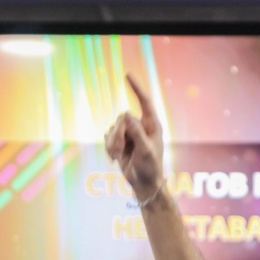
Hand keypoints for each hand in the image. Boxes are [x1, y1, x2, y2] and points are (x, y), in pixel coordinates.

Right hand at [104, 74, 163, 198]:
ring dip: (113, 143)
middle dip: (118, 135)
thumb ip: (136, 132)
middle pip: (122, 118)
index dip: (136, 88)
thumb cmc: (150, 167)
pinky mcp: (120, 141)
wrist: (143, 183)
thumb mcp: (145, 150)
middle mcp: (140, 126)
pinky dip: (109, 147)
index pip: (145, 102)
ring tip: (118, 156)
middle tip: (119, 151)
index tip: (127, 76)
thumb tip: (127, 113)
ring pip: (113, 128)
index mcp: (152, 125)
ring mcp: (129, 133)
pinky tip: (114, 158)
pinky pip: (107, 136)